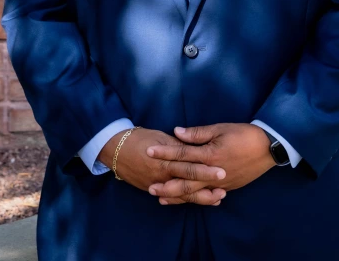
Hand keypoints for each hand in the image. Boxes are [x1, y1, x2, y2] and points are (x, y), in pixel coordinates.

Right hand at [99, 127, 226, 202]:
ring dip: (200, 198)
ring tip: (217, 198)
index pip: (189, 166)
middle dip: (206, 188)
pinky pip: (172, 198)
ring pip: (181, 195)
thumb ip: (177, 145)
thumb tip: (194, 147)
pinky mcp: (153, 190)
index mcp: (165, 160)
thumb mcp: (159, 137)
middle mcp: (162, 175)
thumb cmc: (138, 139)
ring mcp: (157, 185)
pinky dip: (185, 200)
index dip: (205, 169)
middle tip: (224, 190)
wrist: (114, 149)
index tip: (222, 171)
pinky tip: (199, 202)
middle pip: (187, 184)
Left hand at [146, 123, 274, 204]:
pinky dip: (194, 199)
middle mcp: (213, 171)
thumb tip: (176, 132)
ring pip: (195, 192)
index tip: (149, 152)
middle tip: (150, 187)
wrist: (268, 148)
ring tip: (161, 199)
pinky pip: (207, 196)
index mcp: (209, 154)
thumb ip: (197, 133)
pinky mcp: (227, 187)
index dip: (165, 153)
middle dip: (167, 184)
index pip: (182, 154)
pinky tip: (185, 201)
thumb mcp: (220, 129)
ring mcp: (220, 182)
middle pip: (185, 179)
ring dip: (177, 196)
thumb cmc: (243, 134)